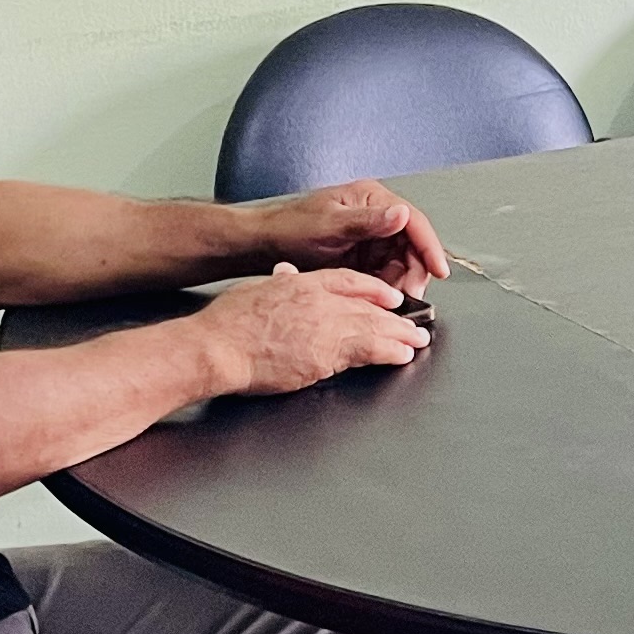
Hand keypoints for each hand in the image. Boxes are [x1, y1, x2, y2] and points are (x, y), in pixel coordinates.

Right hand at [186, 264, 429, 396]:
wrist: (216, 347)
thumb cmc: (227, 322)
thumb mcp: (256, 288)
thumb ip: (279, 283)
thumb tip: (287, 276)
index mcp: (304, 283)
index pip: (350, 281)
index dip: (375, 289)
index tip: (391, 296)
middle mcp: (320, 303)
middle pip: (369, 307)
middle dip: (396, 317)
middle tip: (416, 323)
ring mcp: (324, 330)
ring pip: (373, 329)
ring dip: (399, 336)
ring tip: (417, 341)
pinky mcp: (322, 357)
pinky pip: (363, 353)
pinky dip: (386, 353)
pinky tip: (399, 356)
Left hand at [242, 180, 449, 290]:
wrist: (262, 244)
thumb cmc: (290, 227)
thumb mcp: (330, 225)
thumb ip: (367, 221)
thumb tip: (401, 214)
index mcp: (372, 199)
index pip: (413, 221)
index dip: (430, 247)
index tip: (439, 270)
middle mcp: (376, 216)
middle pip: (410, 245)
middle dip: (413, 272)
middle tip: (409, 296)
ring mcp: (370, 236)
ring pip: (400, 262)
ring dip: (400, 283)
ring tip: (391, 302)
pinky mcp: (362, 256)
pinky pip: (384, 273)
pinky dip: (385, 288)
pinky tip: (379, 300)